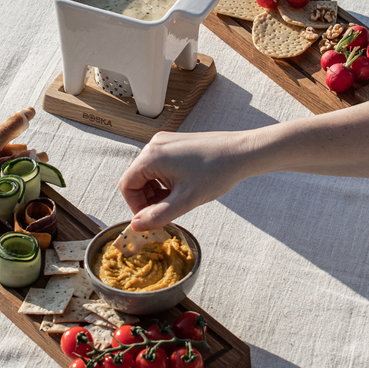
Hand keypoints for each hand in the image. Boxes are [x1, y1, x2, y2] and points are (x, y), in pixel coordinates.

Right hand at [118, 131, 255, 228]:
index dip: (135, 206)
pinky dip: (165, 181)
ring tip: (177, 201)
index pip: (127, 185)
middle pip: (137, 179)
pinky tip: (182, 189)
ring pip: (149, 173)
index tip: (150, 219)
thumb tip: (136, 225)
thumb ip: (158, 216)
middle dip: (147, 199)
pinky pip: (160, 165)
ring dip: (157, 191)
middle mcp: (154, 145)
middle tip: (165, 213)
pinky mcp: (175, 143)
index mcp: (151, 156)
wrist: (241, 153)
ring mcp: (165, 142)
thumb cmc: (217, 171)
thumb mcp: (185, 201)